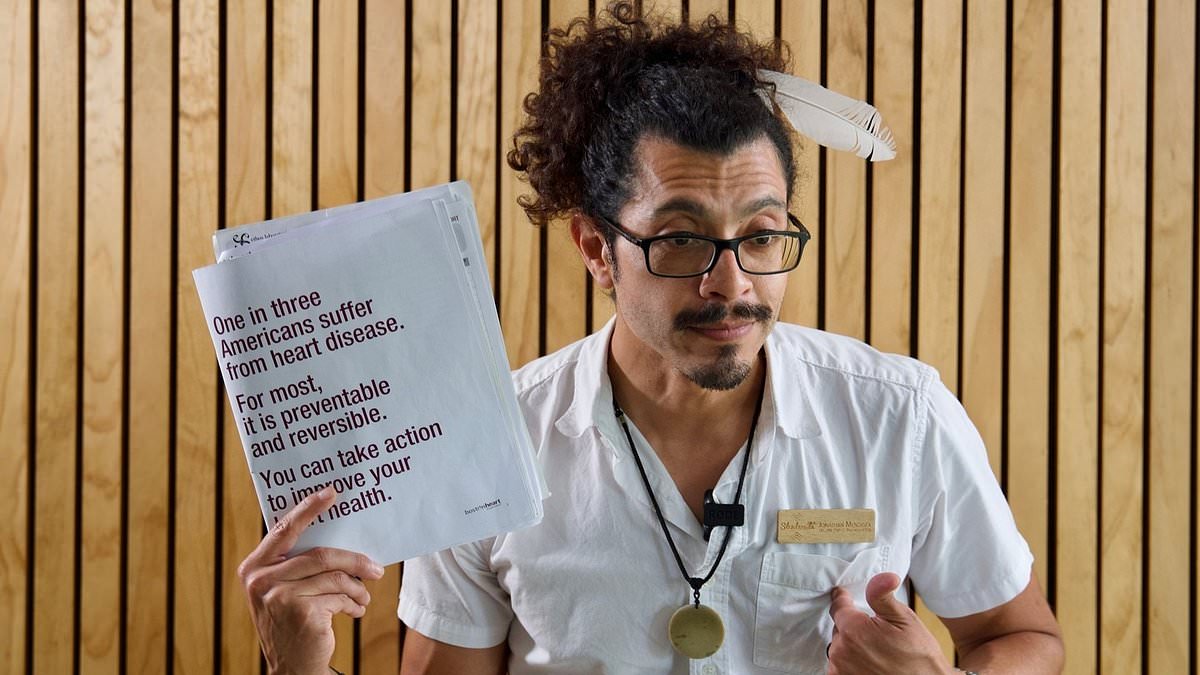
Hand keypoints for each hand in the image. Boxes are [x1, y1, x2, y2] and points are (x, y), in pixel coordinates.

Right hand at [238, 486, 384, 674]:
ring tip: (363, 596)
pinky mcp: (301, 613)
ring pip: (335, 577)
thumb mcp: (283, 590)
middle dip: (354, 560)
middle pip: (321, 555)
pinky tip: (354, 611)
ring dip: (357, 588)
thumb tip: (338, 534)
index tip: (331, 493)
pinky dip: (353, 604)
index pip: (283, 530)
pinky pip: (340, 597)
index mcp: (254, 567)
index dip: (308, 509)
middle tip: (376, 567)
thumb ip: (297, 564)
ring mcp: (279, 597)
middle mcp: (261, 580)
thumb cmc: (292, 621)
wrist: (291, 666)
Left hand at [826, 572, 953, 674]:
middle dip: (852, 626)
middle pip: (839, 628)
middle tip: (874, 630)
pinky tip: (869, 661)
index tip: (845, 596)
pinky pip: (839, 664)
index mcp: (853, 630)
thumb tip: (883, 577)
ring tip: (875, 649)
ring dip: (851, 644)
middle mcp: (841, 652)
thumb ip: (883, 595)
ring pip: (839, 646)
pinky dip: (850, 660)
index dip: (844, 599)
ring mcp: (840, 670)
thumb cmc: (918, 657)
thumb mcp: (905, 619)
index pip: (838, 607)